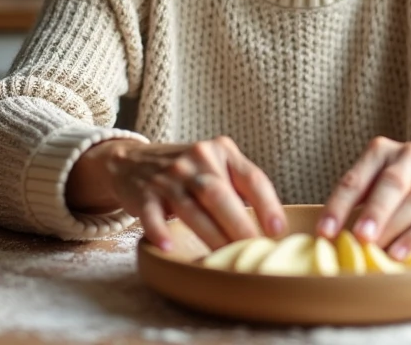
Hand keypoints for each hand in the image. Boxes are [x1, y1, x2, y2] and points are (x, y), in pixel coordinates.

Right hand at [68, 136, 285, 251]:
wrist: (132, 161)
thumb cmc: (187, 171)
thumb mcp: (215, 165)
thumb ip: (239, 187)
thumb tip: (270, 229)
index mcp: (222, 152)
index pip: (251, 178)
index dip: (267, 205)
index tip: (278, 230)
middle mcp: (197, 159)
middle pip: (221, 195)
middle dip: (240, 226)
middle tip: (254, 252)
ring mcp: (169, 176)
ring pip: (192, 208)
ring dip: (210, 235)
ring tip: (225, 259)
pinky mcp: (145, 193)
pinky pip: (153, 214)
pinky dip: (160, 231)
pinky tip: (169, 247)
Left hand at [316, 137, 410, 259]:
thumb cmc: (397, 190)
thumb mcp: (374, 184)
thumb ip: (356, 203)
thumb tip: (330, 238)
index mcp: (381, 151)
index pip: (356, 178)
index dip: (339, 206)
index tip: (324, 232)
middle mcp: (409, 158)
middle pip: (391, 184)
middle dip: (374, 212)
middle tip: (359, 237)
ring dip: (393, 229)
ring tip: (376, 251)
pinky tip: (399, 254)